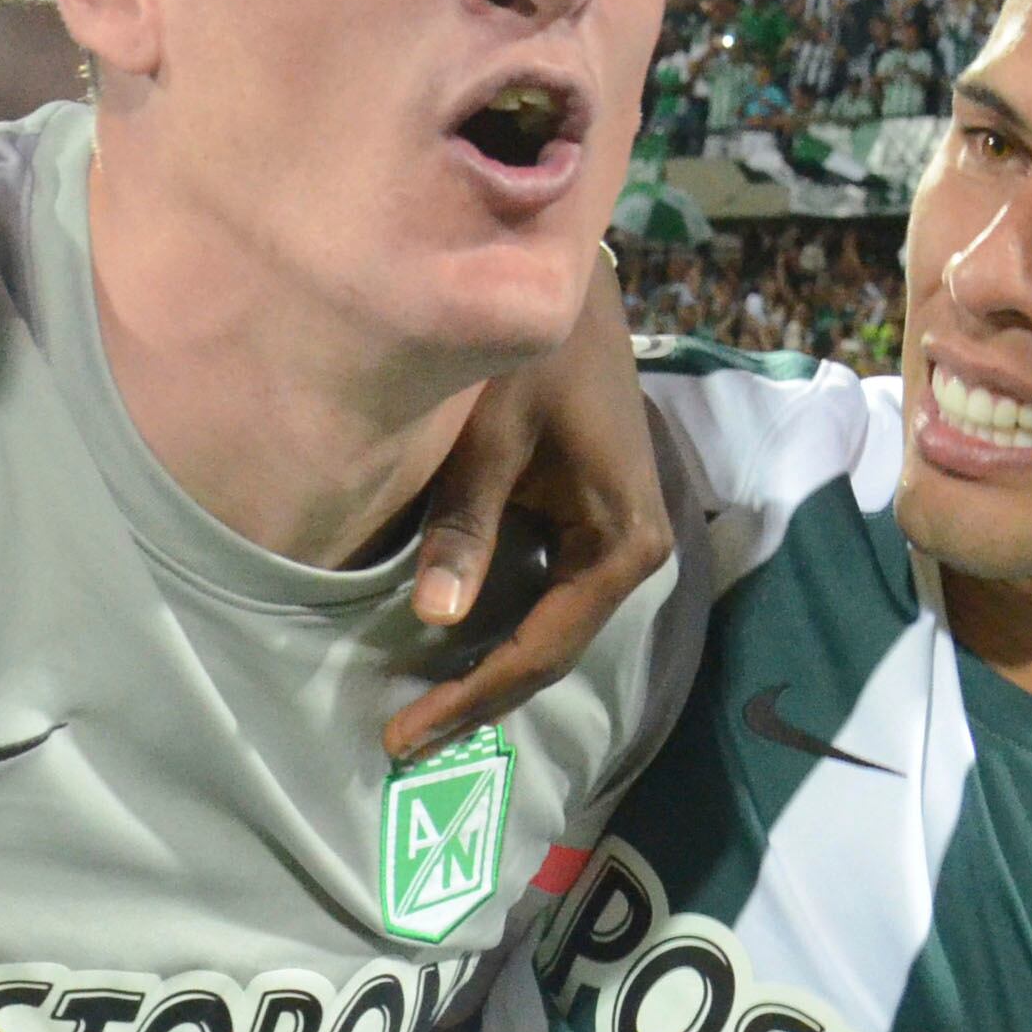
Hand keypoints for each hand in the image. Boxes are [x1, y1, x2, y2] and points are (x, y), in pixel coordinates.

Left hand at [393, 250, 671, 761]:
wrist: (562, 289)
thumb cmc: (530, 354)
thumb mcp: (491, 438)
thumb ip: (465, 526)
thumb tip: (438, 618)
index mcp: (621, 543)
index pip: (539, 649)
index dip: (471, 697)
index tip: (405, 735)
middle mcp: (630, 555)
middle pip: (546, 652)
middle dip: (474, 696)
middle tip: (400, 741)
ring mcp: (612, 543)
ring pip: (542, 631)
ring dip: (481, 670)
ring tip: (415, 714)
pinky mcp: (586, 526)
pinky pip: (539, 596)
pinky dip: (492, 627)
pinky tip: (441, 652)